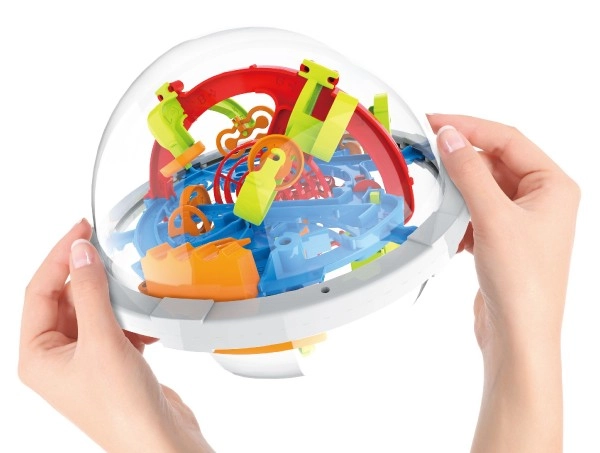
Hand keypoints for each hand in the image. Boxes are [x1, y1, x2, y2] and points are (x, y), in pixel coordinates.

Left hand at [18, 219, 212, 452]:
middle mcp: (56, 357)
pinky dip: (130, 318)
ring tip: (131, 292)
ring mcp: (84, 360)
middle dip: (88, 278)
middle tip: (109, 252)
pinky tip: (145, 322)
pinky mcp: (111, 362)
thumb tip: (81, 252)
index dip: (59, 256)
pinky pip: (114, 325)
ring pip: (93, 310)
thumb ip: (89, 292)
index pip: (38, 291)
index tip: (80, 230)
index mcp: (37, 355)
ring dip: (113, 299)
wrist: (160, 441)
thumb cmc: (124, 409)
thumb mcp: (102, 342)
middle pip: (64, 298)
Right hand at [429, 114, 578, 451]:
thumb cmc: (522, 283)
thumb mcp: (493, 218)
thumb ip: (470, 173)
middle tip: (426, 152)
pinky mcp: (503, 238)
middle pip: (494, 161)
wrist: (519, 335)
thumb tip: (450, 137)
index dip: (469, 127)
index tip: (435, 122)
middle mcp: (540, 199)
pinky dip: (459, 215)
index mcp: (552, 186)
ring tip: (436, 193)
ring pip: (482, 187)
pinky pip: (476, 211)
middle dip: (460, 160)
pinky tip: (450, 229)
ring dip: (458, 190)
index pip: (507, 140)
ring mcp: (521, 220)